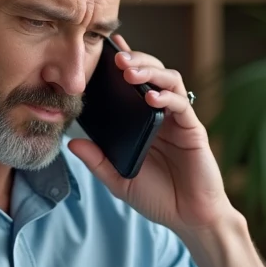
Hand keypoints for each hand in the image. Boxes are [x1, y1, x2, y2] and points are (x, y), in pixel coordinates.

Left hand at [68, 34, 233, 233]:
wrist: (189, 218)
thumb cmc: (158, 197)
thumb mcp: (119, 180)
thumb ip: (98, 162)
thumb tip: (72, 143)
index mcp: (143, 122)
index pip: (133, 85)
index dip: (123, 63)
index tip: (104, 48)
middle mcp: (161, 115)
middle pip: (151, 73)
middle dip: (135, 60)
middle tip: (116, 57)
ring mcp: (179, 120)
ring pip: (169, 80)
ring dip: (150, 72)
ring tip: (129, 71)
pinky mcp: (193, 130)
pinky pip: (181, 105)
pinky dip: (166, 97)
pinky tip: (151, 97)